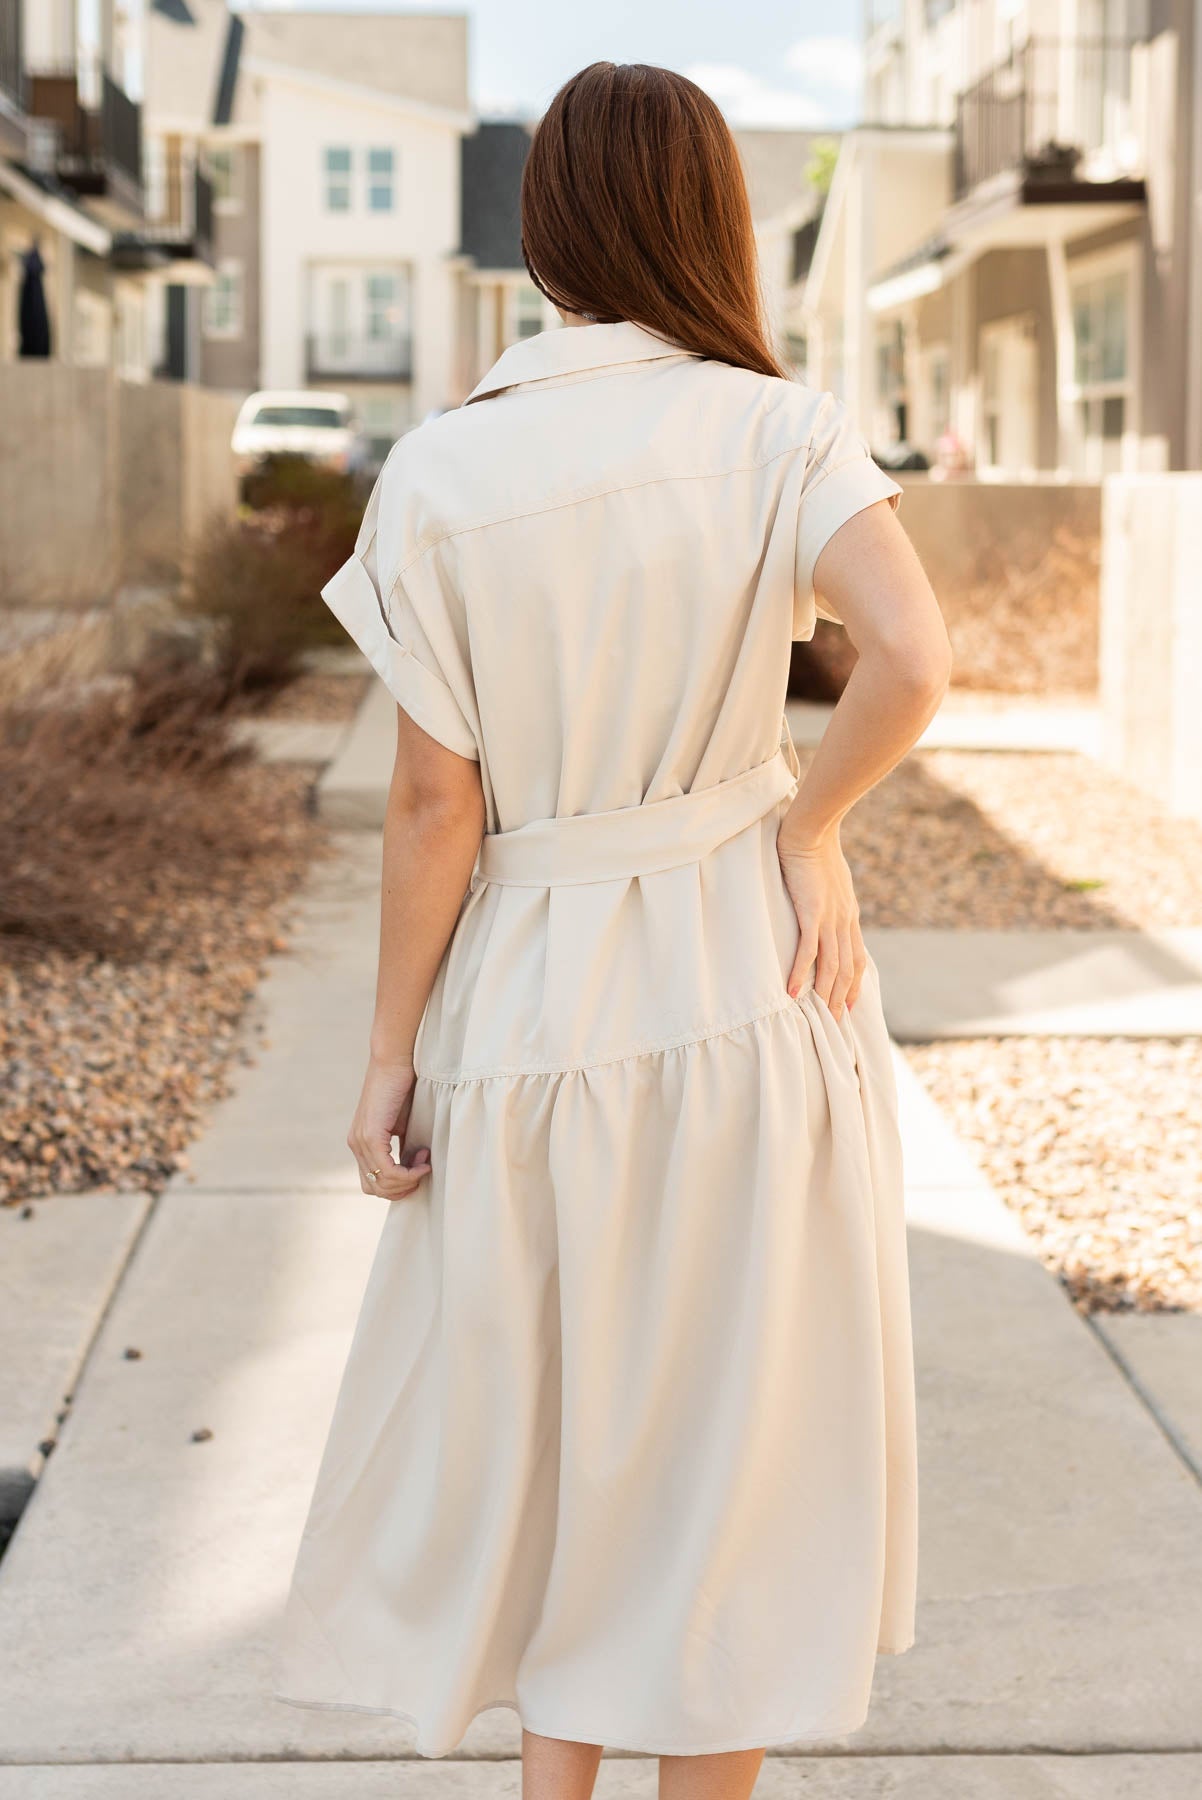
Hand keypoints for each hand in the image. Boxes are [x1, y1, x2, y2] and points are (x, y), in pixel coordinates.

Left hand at [347, 1054, 430, 1199]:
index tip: (419, 1169)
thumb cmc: (403, 1087)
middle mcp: (355, 1144)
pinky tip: (423, 1161)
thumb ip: (403, 1147)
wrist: (396, 1060)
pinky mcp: (371, 1136)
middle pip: (374, 1188)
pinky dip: (408, 1173)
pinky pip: (387, 1171)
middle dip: (402, 1188)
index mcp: (360, 1142)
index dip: (397, 1186)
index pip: (371, 1183)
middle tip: (422, 1171)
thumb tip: (413, 1169)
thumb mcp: (404, 1125)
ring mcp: (361, 1141)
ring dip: (408, 1180)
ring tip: (424, 1160)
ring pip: (381, 1183)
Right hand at [777, 830, 865, 1019]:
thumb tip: (825, 907)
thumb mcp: (832, 881)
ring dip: (826, 993)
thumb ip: (831, 899)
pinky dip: (802, 973)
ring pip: (833, 965)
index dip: (855, 983)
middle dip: (842, 997)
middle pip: (848, 968)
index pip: (857, 957)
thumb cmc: (817, 851)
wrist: (812, 832)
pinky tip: (794, 991)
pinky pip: (809, 950)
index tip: (850, 1004)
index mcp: (849, 914)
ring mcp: (830, 918)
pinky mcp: (812, 912)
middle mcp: (844, 920)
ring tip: (820, 1015)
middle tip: (836, 1022)